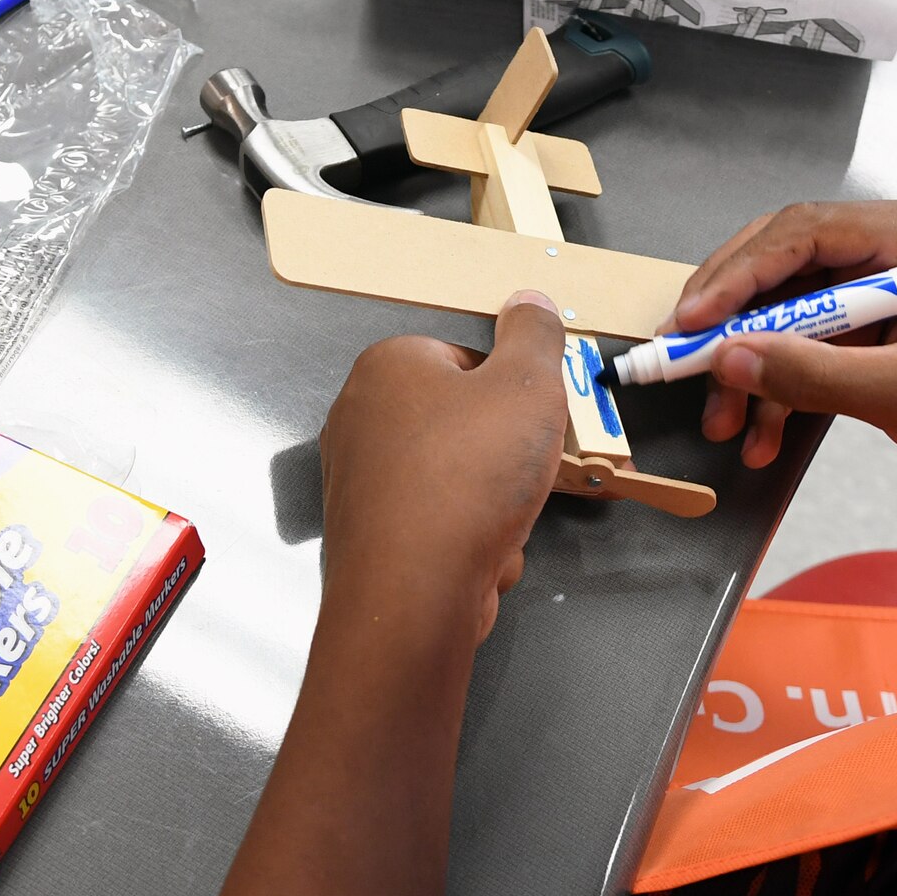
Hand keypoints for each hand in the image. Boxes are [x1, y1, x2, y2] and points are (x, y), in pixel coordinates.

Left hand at [319, 291, 566, 648]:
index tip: (535, 414)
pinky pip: (441, 524)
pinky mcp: (372, 535)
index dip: (512, 388)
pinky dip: (470, 539)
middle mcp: (361, 417)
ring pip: (459, 479)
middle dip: (506, 453)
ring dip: (496, 501)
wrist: (415, 593)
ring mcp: (361, 480)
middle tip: (528, 469)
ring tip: (503, 517)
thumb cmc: (466, 480)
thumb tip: (531, 303)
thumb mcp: (528, 385)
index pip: (466, 357)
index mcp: (388, 365)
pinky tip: (481, 554)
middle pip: (463, 421)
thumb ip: (535, 336)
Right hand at [673, 200, 896, 487]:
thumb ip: (812, 374)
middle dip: (732, 320)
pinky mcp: (873, 328)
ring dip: (750, 366)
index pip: (805, 232)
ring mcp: (880, 287)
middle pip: (784, 264)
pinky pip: (807, 345)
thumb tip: (728, 358)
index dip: (740, 273)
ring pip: (787, 311)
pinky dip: (780, 388)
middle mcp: (893, 248)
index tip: (694, 319)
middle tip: (682, 358)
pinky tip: (762, 435)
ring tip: (724, 422)